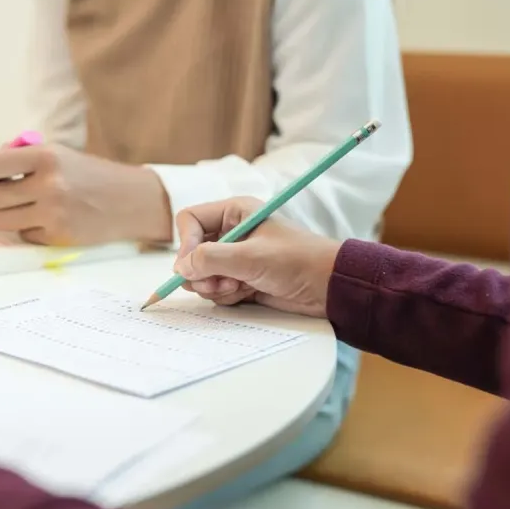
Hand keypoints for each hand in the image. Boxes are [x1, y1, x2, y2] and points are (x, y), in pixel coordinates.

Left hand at [0, 144, 171, 245]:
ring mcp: (53, 214)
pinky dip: (29, 230)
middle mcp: (49, 185)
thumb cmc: (89, 175)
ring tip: (28, 209)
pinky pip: (23, 236)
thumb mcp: (59, 155)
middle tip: (9, 196)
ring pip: (2, 221)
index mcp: (46, 157)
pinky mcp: (57, 237)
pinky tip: (48, 221)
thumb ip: (21, 159)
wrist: (130, 200)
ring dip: (9, 216)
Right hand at [173, 197, 341, 317]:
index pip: (190, 220)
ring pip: (201, 274)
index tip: (192, 266)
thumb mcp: (250, 257)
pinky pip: (216, 289)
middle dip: (201, 271)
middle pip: (192, 251)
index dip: (186, 244)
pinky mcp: (240, 279)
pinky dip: (226, 295)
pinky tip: (247, 293)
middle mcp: (231, 233)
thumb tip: (181, 269)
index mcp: (234, 213)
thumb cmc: (297, 261)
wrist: (328, 287)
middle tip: (218, 283)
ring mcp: (235, 258)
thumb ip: (210, 260)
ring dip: (214, 286)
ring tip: (238, 287)